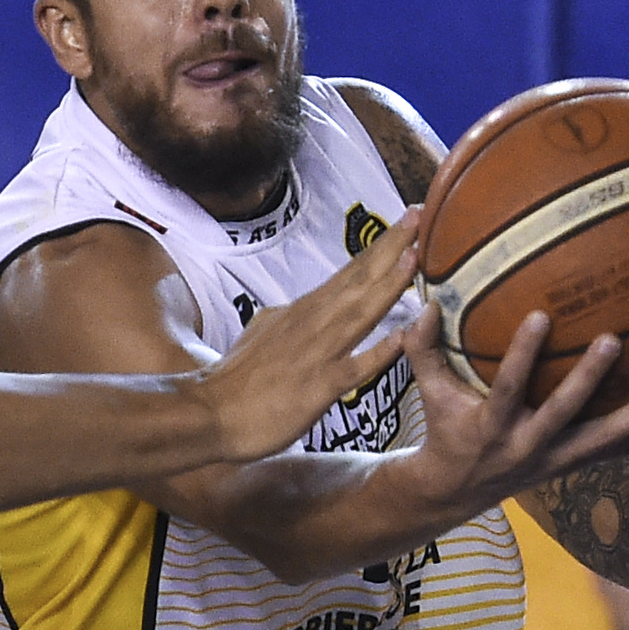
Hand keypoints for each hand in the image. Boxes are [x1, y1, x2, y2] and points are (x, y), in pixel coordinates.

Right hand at [201, 209, 416, 463]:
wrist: (208, 414)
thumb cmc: (236, 381)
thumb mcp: (262, 332)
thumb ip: (286, 319)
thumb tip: (297, 309)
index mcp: (302, 311)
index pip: (349, 273)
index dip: (380, 248)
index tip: (407, 224)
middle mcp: (313, 323)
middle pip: (359, 280)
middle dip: (391, 247)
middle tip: (420, 215)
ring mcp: (318, 353)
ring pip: (360, 312)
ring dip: (389, 283)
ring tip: (416, 255)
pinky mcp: (319, 387)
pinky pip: (356, 367)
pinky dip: (380, 351)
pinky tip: (405, 338)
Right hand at [402, 305, 628, 512]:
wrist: (458, 491)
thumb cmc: (444, 428)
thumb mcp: (430, 392)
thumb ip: (423, 349)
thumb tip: (426, 302)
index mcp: (492, 426)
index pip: (508, 387)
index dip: (523, 354)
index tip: (541, 315)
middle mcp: (528, 446)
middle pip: (564, 413)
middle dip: (589, 379)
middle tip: (613, 339)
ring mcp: (557, 460)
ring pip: (606, 439)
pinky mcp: (576, 465)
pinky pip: (620, 450)